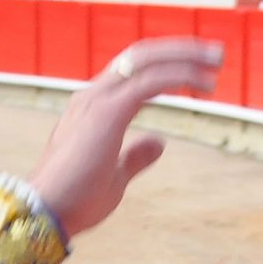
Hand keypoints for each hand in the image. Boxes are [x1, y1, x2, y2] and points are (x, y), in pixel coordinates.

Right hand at [29, 37, 222, 238]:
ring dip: (185, 56)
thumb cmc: (74, 202)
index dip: (165, 64)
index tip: (198, 70)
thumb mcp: (114, 177)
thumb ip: (135, 157)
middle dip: (180, 50)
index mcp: (91, 108)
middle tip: (216, 54)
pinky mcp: (107, 113)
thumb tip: (159, 143)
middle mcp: (92, 96)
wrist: (45, 213)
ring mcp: (97, 101)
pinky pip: (149, 82)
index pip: (131, 70)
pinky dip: (178, 75)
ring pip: (145, 61)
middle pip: (140, 56)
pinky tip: (202, 81)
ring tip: (217, 59)